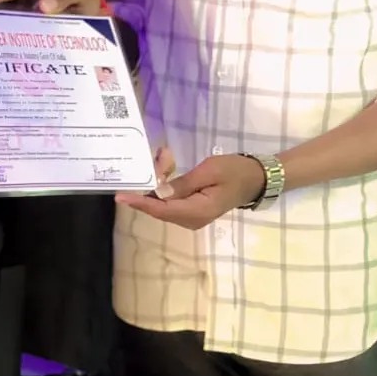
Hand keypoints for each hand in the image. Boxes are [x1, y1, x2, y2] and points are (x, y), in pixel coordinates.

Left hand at [116, 153, 263, 230]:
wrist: (255, 179)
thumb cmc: (234, 171)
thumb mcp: (209, 171)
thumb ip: (183, 184)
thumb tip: (159, 193)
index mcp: (197, 212)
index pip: (162, 210)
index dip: (140, 203)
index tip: (121, 197)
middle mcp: (192, 220)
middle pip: (160, 206)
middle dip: (152, 183)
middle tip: (160, 156)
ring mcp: (191, 217)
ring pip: (164, 203)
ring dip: (160, 181)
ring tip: (165, 156)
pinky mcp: (191, 211)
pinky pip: (171, 201)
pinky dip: (166, 185)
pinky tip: (168, 166)